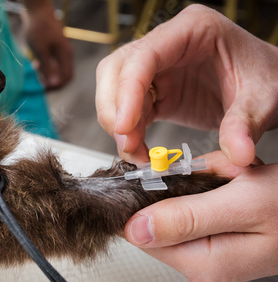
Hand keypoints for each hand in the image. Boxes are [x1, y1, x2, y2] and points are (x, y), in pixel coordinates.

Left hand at [25, 0, 72, 89]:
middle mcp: (65, 54)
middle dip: (52, 81)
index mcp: (65, 55)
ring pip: (57, 69)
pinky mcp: (53, 47)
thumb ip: (48, 68)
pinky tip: (35, 64)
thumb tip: (54, 84)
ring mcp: (60, 50)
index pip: (67, 77)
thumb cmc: (38, 29)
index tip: (44, 88)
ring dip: (47, 74)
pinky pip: (52, 62)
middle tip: (39, 82)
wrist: (36, 10)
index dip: (57, 86)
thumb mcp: (41, 51)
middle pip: (63, 75)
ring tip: (36, 72)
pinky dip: (45, 67)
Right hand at [96, 4, 277, 164]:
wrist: (266, 86)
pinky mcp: (156, 90)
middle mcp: (167, 44)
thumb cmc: (266, 78)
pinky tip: (140, 150)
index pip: (143, 56)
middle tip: (126, 144)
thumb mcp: (263, 99)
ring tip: (135, 153)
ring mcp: (158, 67)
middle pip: (116, 69)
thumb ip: (246, 125)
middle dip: (113, 109)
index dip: (127, 92)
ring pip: (114, 89)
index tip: (124, 127)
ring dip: (117, 123)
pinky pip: (128, 109)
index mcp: (192, 30)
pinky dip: (128, 132)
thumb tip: (238, 156)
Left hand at [123, 151, 277, 281]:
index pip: (142, 235)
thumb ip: (185, 219)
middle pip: (159, 218)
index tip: (171, 177)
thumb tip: (135, 230)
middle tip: (215, 176)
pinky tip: (236, 182)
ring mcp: (213, 253)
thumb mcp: (242, 204)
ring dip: (199, 183)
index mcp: (204, 263)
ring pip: (178, 206)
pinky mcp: (221, 238)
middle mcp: (205, 265)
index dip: (148, 199)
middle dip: (180, 187)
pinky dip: (211, 184)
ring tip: (234, 179)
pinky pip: (198, 203)